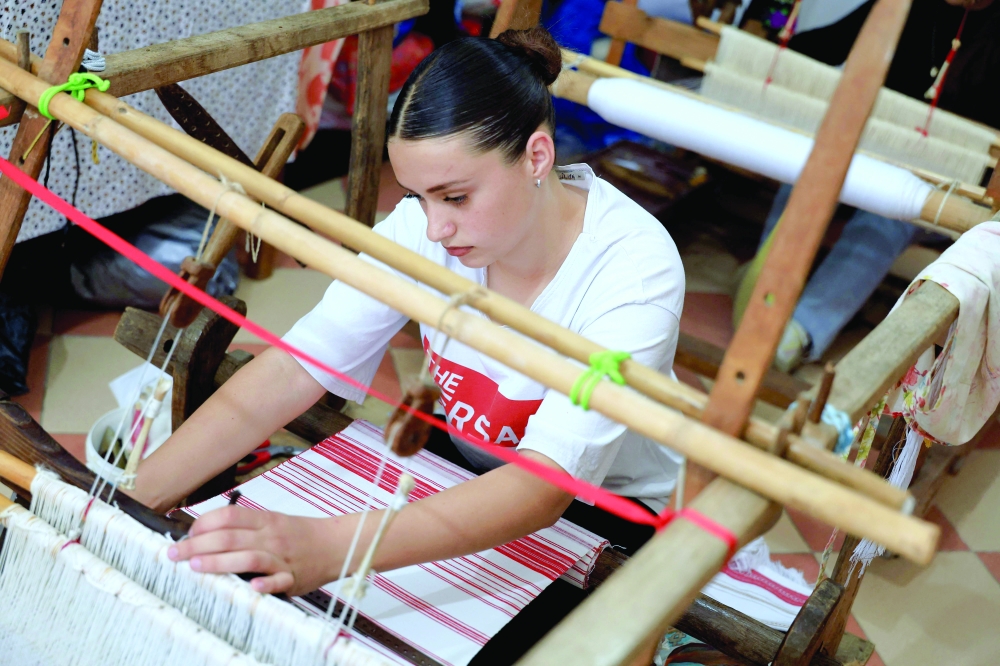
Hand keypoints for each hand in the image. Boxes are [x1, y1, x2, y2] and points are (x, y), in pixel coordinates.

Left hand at [167, 506, 340, 595]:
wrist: (337, 544)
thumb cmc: (301, 534)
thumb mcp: (273, 522)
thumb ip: (245, 528)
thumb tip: (208, 535)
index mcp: (265, 520)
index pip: (228, 516)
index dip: (203, 523)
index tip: (186, 534)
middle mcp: (271, 536)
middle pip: (230, 537)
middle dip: (198, 545)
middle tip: (175, 553)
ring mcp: (282, 557)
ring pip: (248, 557)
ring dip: (220, 562)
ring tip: (196, 567)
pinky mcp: (293, 577)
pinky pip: (278, 580)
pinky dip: (265, 584)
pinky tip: (251, 587)